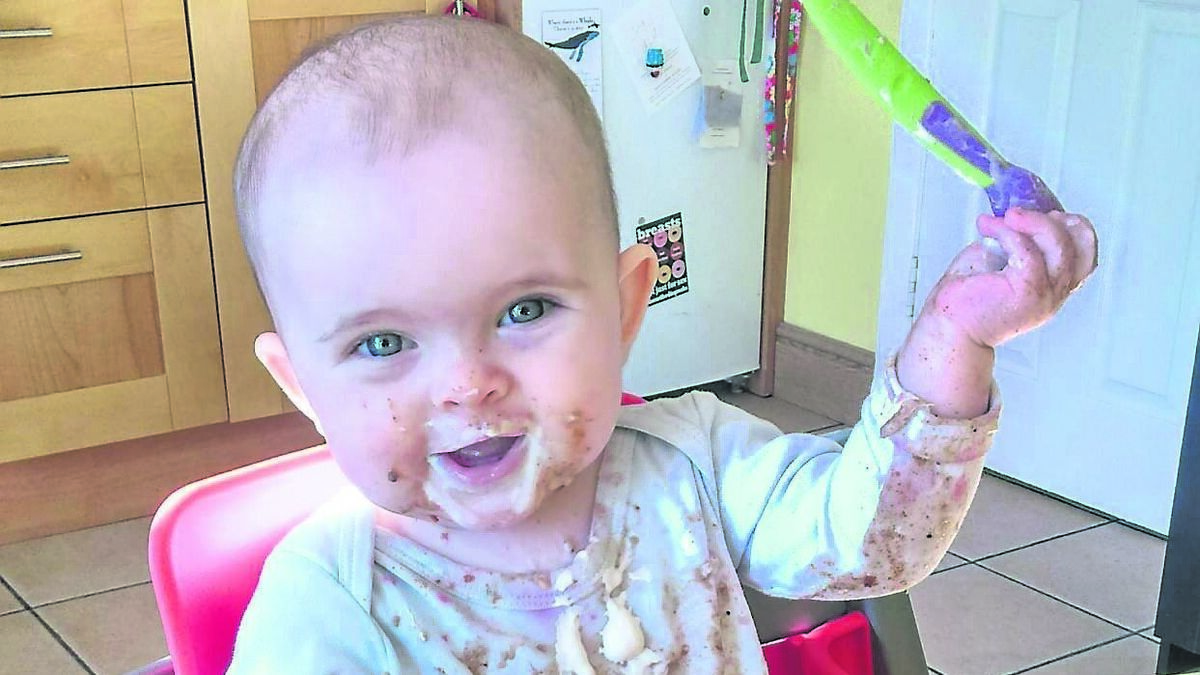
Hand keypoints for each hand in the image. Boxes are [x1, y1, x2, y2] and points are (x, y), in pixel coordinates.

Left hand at [921, 207, 1098, 348]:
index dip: (1072, 227)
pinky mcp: (1026, 291)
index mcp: (1054, 288)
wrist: (948, 326)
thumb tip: (1019, 211)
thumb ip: (1019, 241)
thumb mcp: (1001, 260)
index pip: (1086, 254)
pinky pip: (1026, 250)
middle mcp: (1056, 294)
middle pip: (1082, 245)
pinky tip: (987, 227)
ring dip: (1032, 221)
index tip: (1044, 214)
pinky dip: (1007, 231)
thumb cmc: (968, 297)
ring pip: (1060, 245)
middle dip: (1057, 220)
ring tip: (1005, 216)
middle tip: (1024, 213)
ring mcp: (1044, 295)